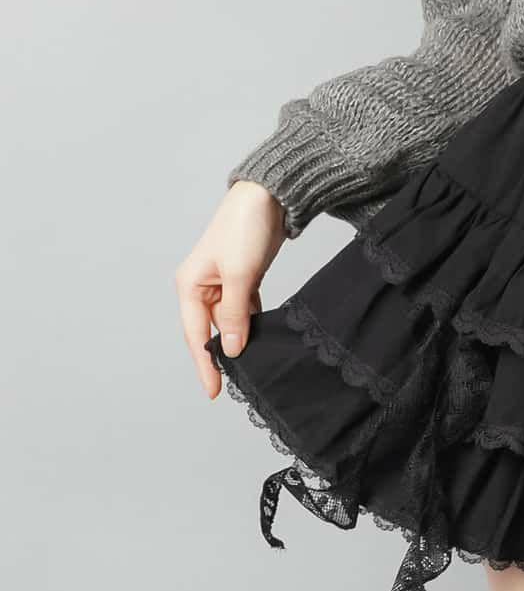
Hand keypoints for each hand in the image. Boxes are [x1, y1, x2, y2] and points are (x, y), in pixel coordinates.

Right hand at [175, 181, 287, 397]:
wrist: (266, 198)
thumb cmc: (245, 228)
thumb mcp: (239, 275)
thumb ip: (234, 315)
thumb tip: (231, 350)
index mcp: (190, 285)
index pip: (196, 335)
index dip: (205, 365)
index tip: (214, 392)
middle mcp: (200, 287)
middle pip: (208, 333)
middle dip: (217, 359)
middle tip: (227, 389)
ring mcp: (220, 285)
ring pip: (226, 325)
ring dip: (236, 344)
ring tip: (247, 370)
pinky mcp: (240, 282)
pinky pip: (241, 314)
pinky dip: (248, 328)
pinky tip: (258, 343)